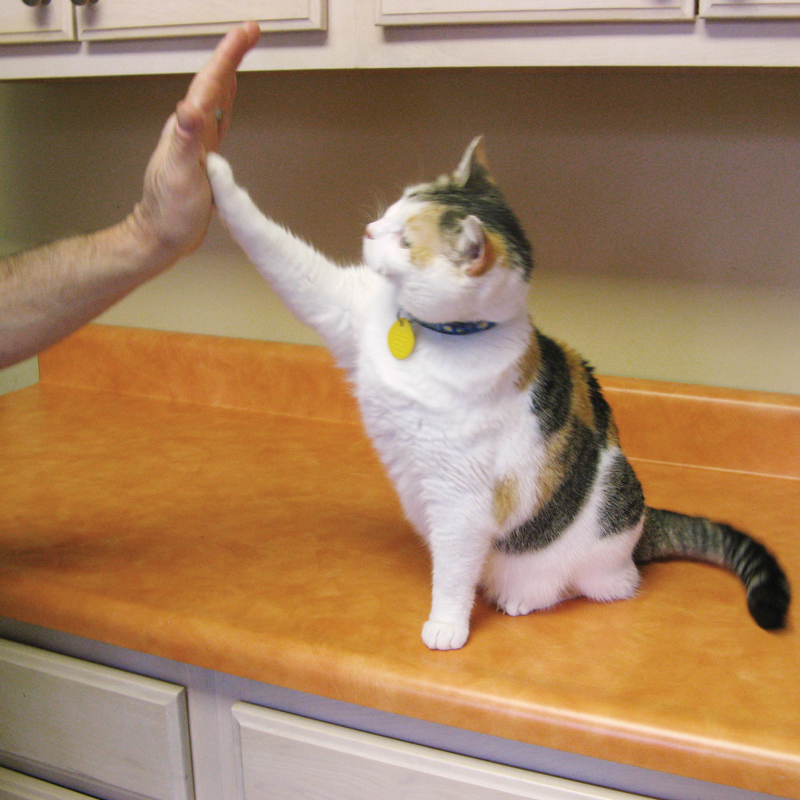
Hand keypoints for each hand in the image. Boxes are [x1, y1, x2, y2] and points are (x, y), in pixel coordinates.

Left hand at [132, 21, 259, 262]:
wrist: (161, 235)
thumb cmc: (169, 212)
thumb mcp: (177, 176)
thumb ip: (183, 140)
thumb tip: (190, 106)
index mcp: (188, 129)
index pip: (210, 84)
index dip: (229, 56)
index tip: (247, 32)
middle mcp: (190, 130)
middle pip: (213, 84)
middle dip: (231, 55)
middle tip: (250, 32)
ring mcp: (196, 143)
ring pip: (215, 99)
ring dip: (229, 74)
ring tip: (241, 53)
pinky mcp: (202, 157)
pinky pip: (218, 120)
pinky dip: (227, 103)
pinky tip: (229, 101)